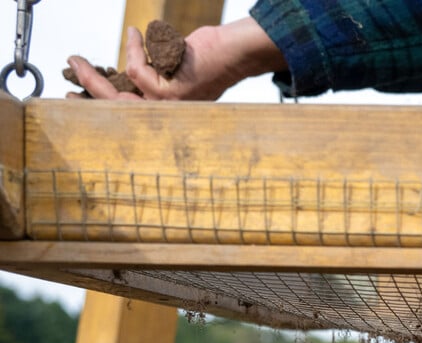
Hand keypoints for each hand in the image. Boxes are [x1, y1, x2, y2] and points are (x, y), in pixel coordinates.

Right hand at [67, 18, 286, 100]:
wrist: (234, 54)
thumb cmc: (208, 59)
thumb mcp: (173, 70)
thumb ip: (152, 77)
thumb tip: (127, 73)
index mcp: (166, 111)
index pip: (127, 113)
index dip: (99, 104)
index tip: (74, 95)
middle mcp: (168, 115)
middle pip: (116, 108)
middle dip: (88, 88)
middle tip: (71, 66)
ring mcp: (169, 106)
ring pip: (120, 92)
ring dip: (94, 73)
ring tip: (83, 56)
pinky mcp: (172, 92)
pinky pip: (136, 70)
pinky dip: (134, 48)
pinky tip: (137, 34)